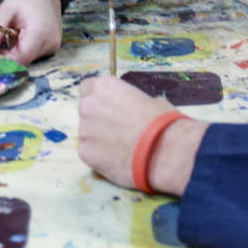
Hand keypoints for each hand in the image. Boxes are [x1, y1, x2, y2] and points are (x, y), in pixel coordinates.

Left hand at [0, 0, 61, 63]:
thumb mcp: (5, 12)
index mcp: (39, 34)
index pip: (19, 60)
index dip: (1, 60)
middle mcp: (50, 43)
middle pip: (22, 60)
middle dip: (6, 54)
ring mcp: (53, 45)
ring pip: (27, 57)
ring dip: (14, 49)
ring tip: (11, 30)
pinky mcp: (52, 45)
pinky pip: (33, 52)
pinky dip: (22, 45)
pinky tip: (19, 32)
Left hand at [77, 76, 208, 194]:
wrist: (163, 152)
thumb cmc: (162, 122)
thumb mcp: (152, 102)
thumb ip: (135, 102)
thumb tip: (139, 108)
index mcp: (104, 87)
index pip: (87, 87)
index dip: (98, 98)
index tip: (108, 107)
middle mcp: (88, 105)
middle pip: (86, 110)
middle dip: (98, 119)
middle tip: (117, 130)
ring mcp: (84, 130)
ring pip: (87, 133)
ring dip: (98, 139)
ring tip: (120, 148)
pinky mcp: (84, 153)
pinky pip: (88, 152)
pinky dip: (99, 156)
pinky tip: (117, 160)